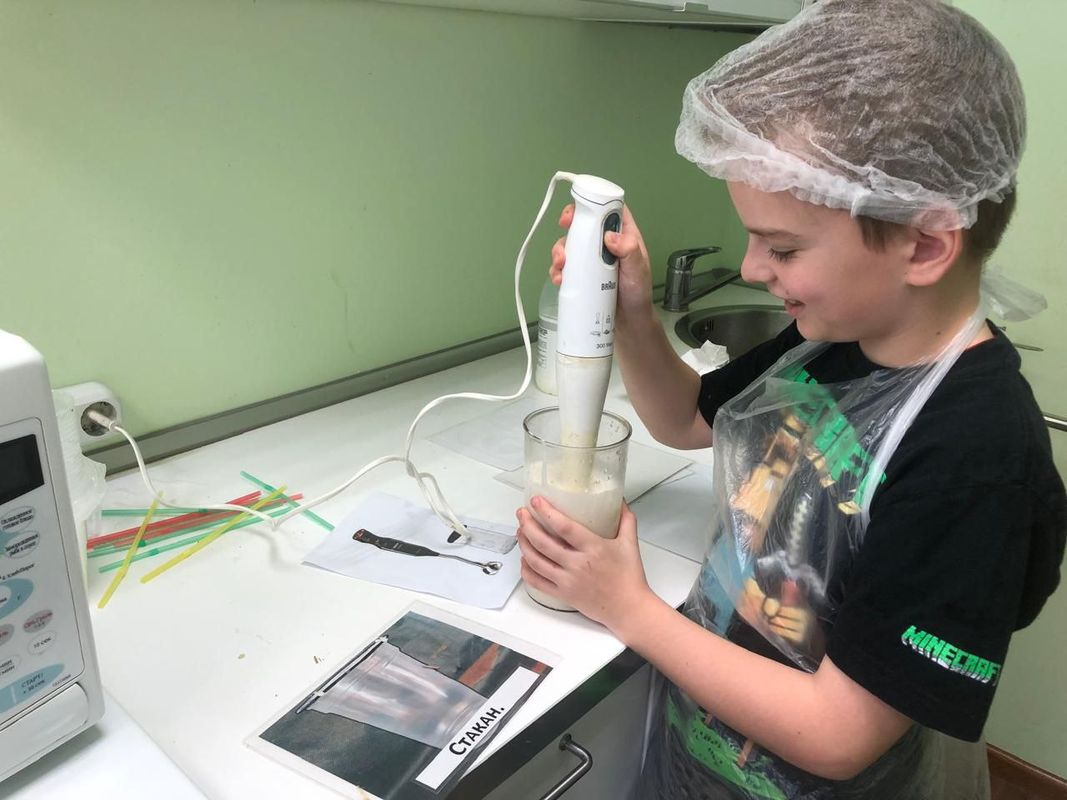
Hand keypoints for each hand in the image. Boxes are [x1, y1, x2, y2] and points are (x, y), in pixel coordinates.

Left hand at [516, 497, 653, 630]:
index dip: (547, 512)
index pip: (565, 527)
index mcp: (594, 548)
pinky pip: (537, 582)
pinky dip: (526, 569)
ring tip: (520, 530)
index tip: (536, 500)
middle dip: (528, 524)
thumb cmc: (630, 577)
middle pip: (543, 542)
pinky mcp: (563, 594)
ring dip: (524, 544)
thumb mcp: (630, 544)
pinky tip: (524, 559)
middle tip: (521, 513)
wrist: (628, 609)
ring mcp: (568, 581)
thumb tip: (618, 500)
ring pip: (536, 561)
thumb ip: (625, 520)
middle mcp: (578, 564)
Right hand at [550, 204, 653, 320]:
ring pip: (570, 246)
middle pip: (583, 225)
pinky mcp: (582, 276)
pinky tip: (559, 279)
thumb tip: (610, 236)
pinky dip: (558, 271)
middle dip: (569, 227)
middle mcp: (605, 244)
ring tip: (561, 266)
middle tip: (563, 234)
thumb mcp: (638, 270)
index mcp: (623, 236)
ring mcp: (592, 260)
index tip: (578, 211)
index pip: (608, 210)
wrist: (629, 322)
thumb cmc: (638, 294)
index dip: (592, 204)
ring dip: (560, 252)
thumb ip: (630, 251)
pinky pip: (565, 267)